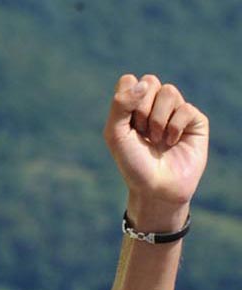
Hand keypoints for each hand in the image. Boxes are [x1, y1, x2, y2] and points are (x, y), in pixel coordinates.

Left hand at [103, 74, 208, 230]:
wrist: (155, 187)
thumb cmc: (132, 163)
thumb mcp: (115, 134)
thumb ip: (121, 105)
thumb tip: (144, 83)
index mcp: (132, 106)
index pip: (130, 80)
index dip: (127, 99)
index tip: (126, 124)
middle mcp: (154, 106)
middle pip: (150, 81)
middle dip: (142, 109)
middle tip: (141, 132)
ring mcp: (176, 112)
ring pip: (169, 91)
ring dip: (158, 119)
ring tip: (156, 139)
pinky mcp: (195, 121)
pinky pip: (185, 108)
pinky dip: (174, 127)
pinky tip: (171, 143)